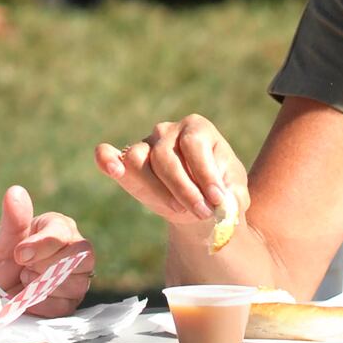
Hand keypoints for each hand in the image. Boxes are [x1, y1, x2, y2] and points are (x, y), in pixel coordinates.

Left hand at [0, 185, 94, 317]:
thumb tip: (15, 192)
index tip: (19, 254)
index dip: (43, 245)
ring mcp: (76, 276)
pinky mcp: (71, 301)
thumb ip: (12, 221)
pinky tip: (29, 298)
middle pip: (82, 256)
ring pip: (78, 282)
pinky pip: (66, 305)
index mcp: (57, 228)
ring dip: (44, 286)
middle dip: (49, 267)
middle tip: (23, 270)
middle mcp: (73, 249)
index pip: (64, 233)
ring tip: (24, 281)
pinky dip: (43, 304)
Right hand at [94, 114, 248, 225]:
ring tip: (178, 210)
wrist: (202, 206)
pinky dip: (107, 159)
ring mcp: (145, 145)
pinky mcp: (127, 163)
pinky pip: (110, 154)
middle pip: (165, 156)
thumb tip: (222, 203)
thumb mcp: (235, 195)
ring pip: (139, 161)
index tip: (218, 200)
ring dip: (158, 190)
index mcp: (197, 128)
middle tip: (202, 213)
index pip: (194, 145)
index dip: (205, 174)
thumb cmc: (220, 194)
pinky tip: (114, 169)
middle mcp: (168, 131)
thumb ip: (232, 197)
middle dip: (184, 189)